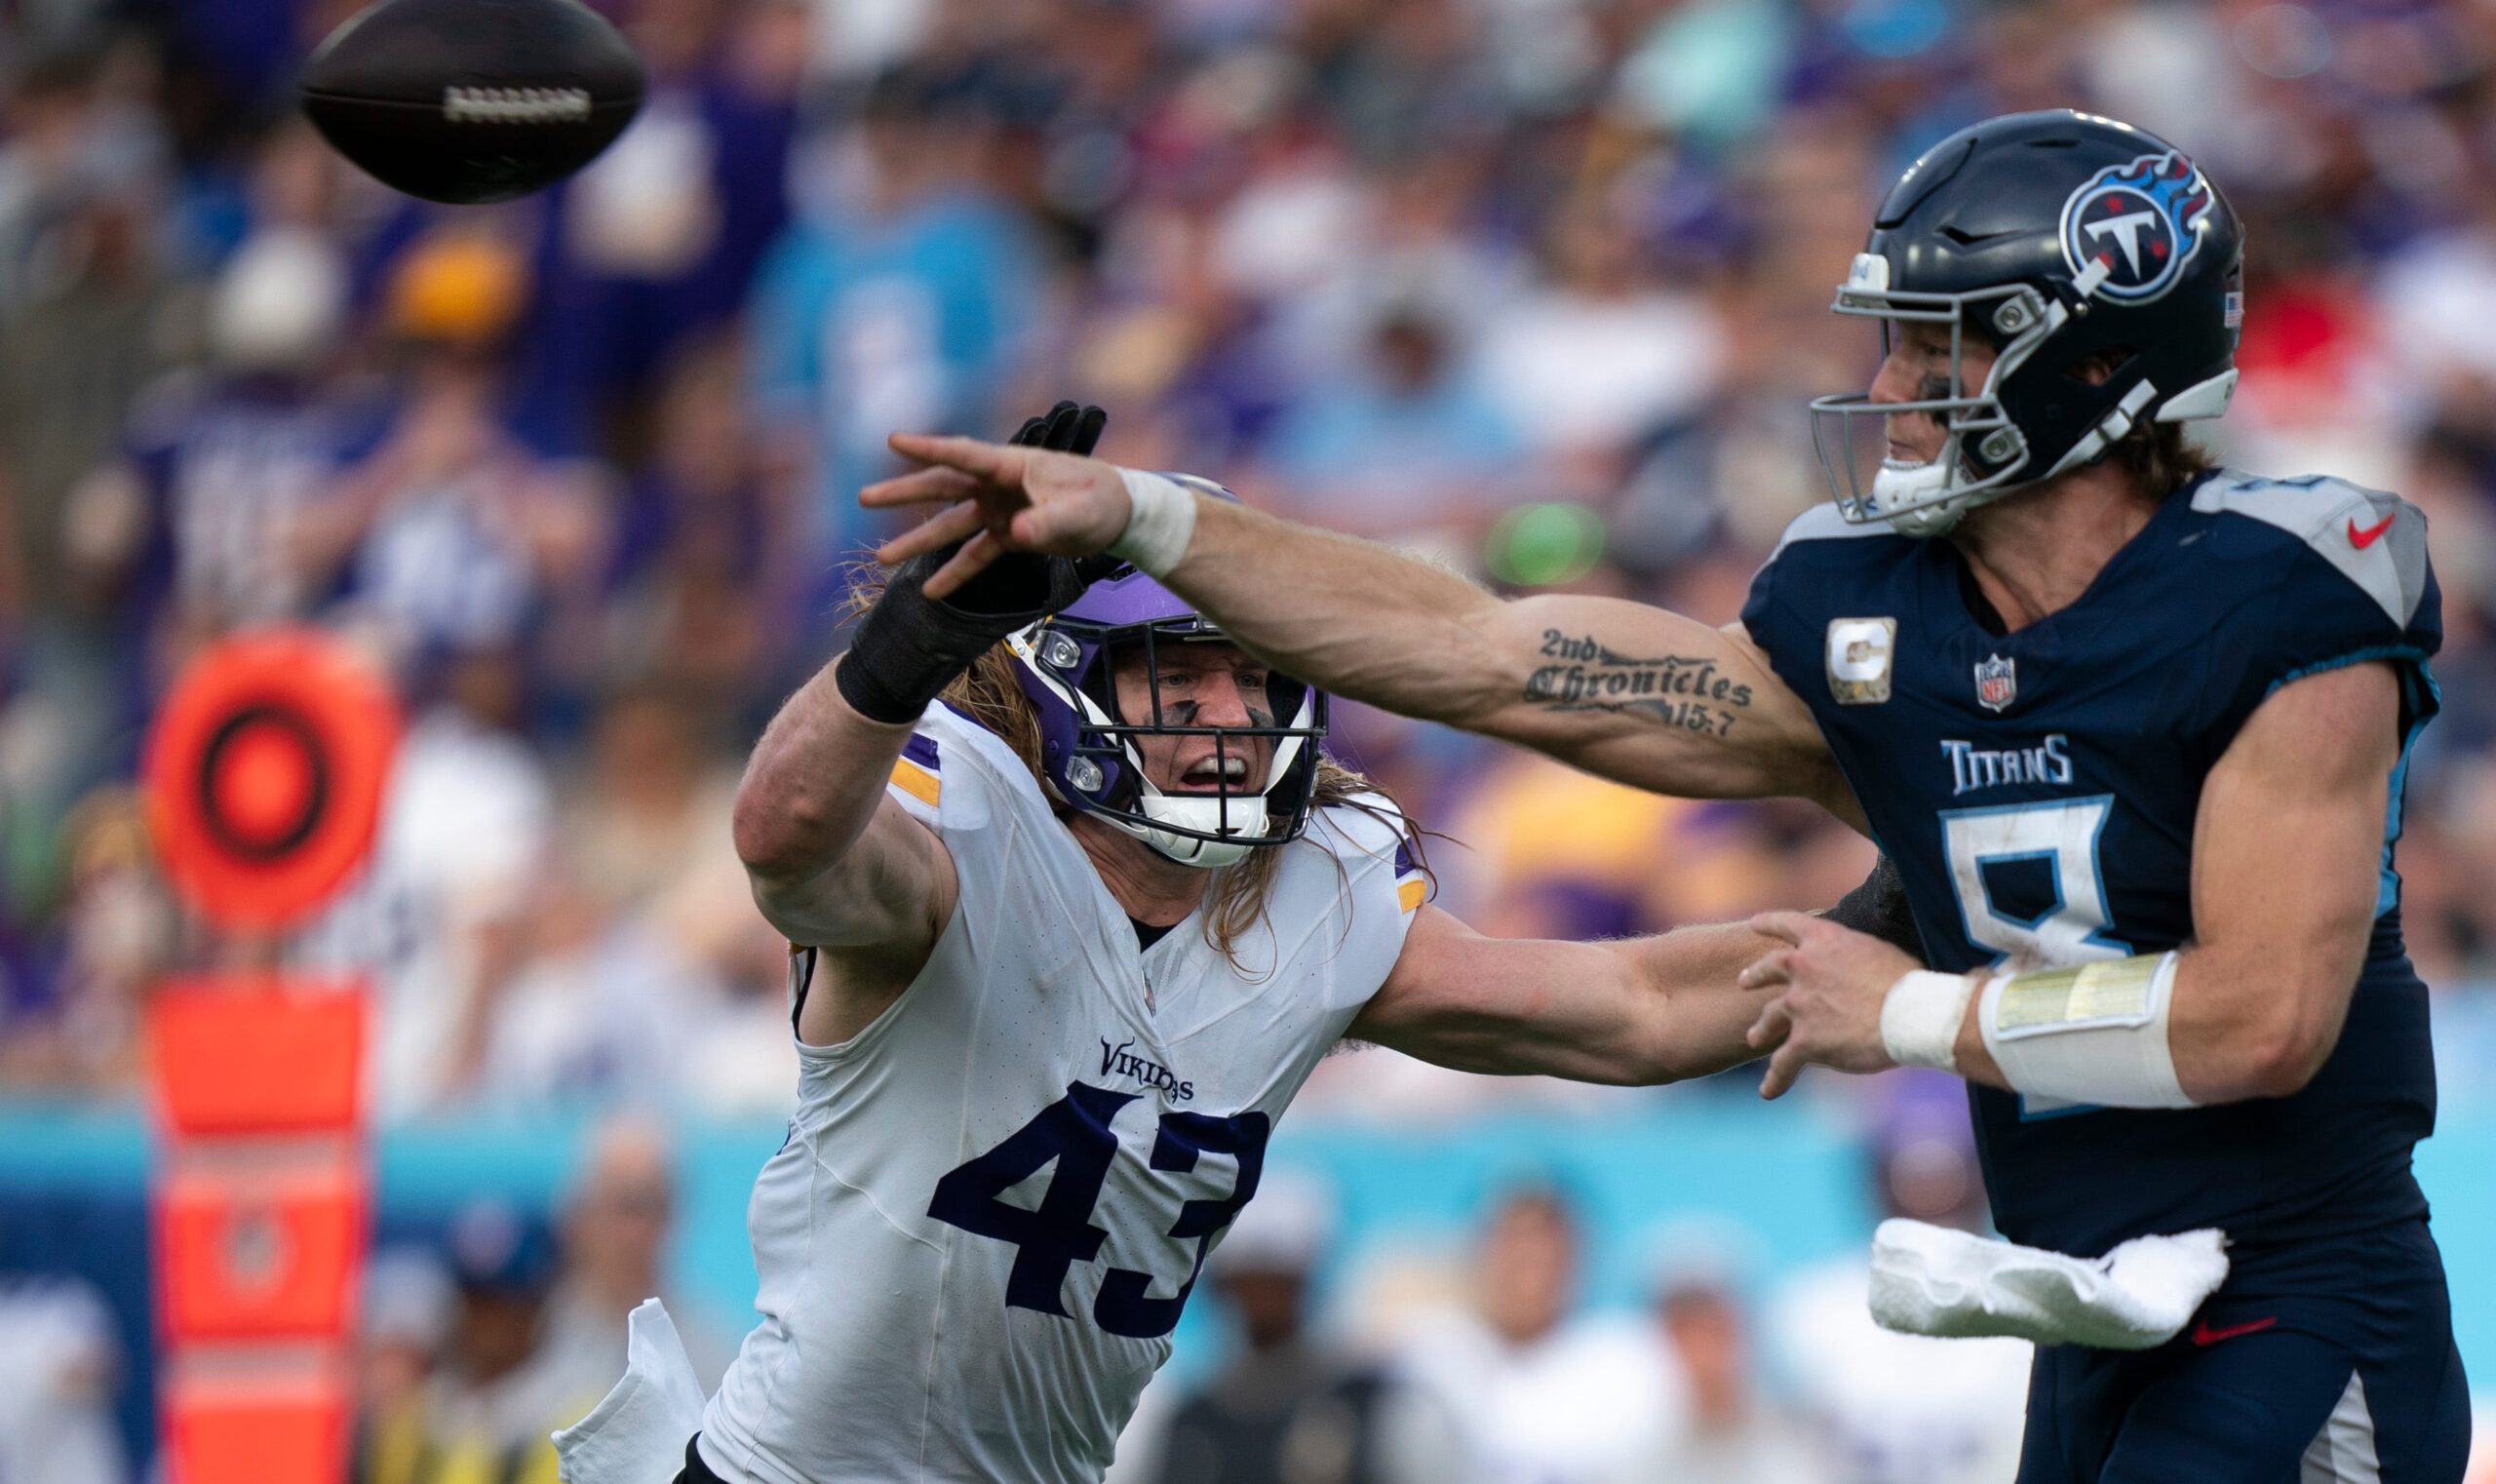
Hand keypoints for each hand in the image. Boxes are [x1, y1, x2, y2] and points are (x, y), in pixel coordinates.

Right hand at [863, 430, 1136, 600]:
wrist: (1120, 517)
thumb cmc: (1103, 501)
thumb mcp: (1080, 511)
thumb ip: (1047, 522)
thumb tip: (1016, 532)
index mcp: (1013, 466)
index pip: (964, 455)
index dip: (929, 448)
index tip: (893, 440)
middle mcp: (998, 485)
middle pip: (943, 486)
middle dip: (903, 492)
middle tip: (864, 497)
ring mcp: (999, 510)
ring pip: (951, 524)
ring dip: (918, 541)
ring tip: (882, 557)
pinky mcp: (1008, 535)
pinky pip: (974, 555)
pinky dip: (955, 571)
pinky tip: (930, 590)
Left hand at [1740, 910, 1920, 1098]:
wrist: (1913, 1014)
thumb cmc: (1909, 983)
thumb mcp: (1878, 951)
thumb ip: (1854, 956)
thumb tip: (1856, 967)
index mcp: (1824, 940)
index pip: (1788, 924)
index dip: (1770, 923)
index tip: (1755, 925)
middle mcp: (1803, 968)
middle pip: (1769, 969)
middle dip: (1755, 976)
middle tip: (1744, 981)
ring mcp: (1799, 1005)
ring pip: (1770, 1017)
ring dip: (1761, 1029)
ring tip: (1754, 1038)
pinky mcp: (1805, 1041)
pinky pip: (1782, 1063)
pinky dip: (1776, 1078)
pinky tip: (1768, 1091)